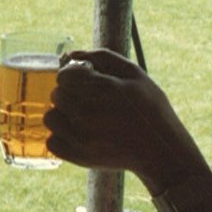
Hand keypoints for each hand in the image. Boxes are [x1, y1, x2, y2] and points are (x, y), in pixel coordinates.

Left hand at [44, 49, 203, 190]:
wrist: (160, 150)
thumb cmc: (149, 108)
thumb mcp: (134, 74)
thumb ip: (101, 58)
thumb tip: (71, 55)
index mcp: (102, 88)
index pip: (64, 75)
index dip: (74, 76)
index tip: (88, 82)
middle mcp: (88, 112)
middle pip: (56, 95)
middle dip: (70, 94)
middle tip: (91, 102)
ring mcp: (82, 137)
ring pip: (51, 117)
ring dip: (63, 115)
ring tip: (83, 118)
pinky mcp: (79, 157)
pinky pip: (52, 141)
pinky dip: (62, 137)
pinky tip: (80, 134)